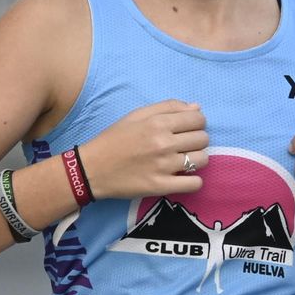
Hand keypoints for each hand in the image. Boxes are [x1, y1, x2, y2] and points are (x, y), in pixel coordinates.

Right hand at [78, 100, 207, 200]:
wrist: (92, 168)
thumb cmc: (114, 139)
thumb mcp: (136, 115)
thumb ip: (167, 107)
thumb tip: (197, 108)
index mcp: (157, 123)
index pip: (198, 119)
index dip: (197, 123)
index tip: (187, 129)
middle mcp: (163, 143)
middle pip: (202, 139)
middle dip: (197, 140)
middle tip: (183, 145)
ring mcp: (164, 166)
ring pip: (202, 160)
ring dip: (197, 159)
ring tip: (183, 161)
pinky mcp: (161, 186)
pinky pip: (194, 184)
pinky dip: (194, 181)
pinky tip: (183, 177)